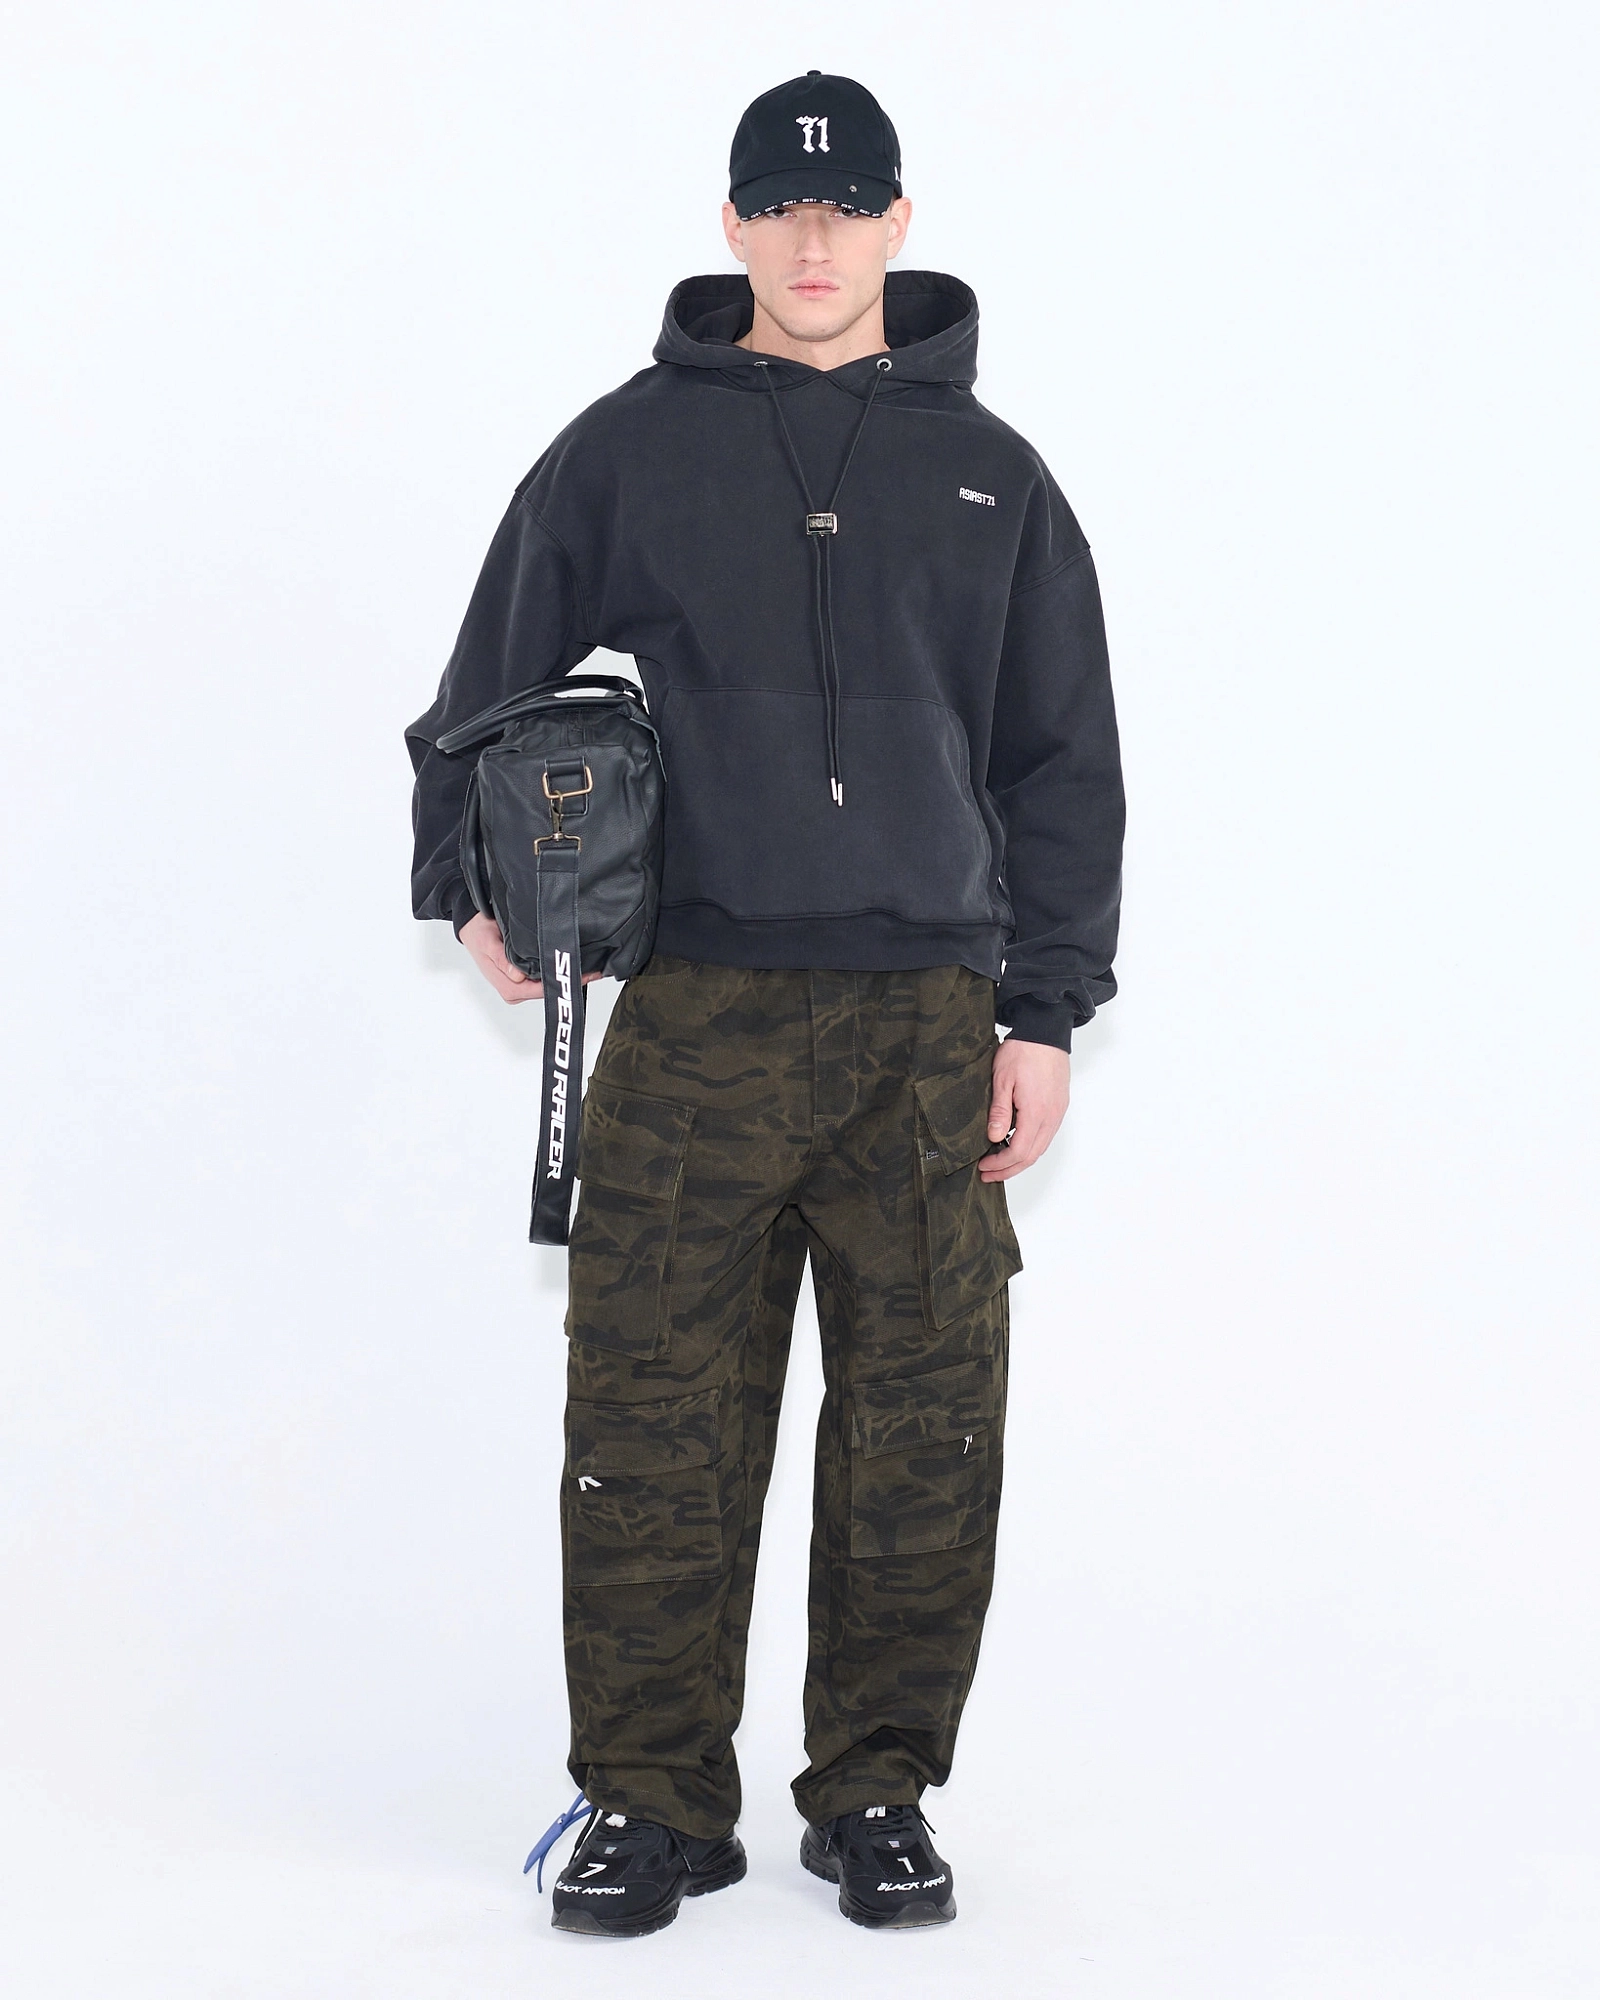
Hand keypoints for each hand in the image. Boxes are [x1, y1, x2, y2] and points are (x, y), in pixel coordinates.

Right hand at [459, 912, 602, 1003]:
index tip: (585, 974)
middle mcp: (516, 990)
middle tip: (596, 969)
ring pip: (549, 983)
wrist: (471, 924)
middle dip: (571, 979)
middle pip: (549, 989)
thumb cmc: (478, 933)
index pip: (542, 990)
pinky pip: (545, 976)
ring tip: (591, 965)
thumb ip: (501, 958)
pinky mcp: (525, 977)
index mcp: (509, 988)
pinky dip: (559, 969)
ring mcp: (521, 985)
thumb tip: (516, 974)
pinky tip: (574, 961)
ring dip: (567, 975)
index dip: (563, 982)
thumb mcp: (487, 942)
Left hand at [979, 1036, 1070, 1180]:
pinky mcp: (1059, 1105)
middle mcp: (1051, 1116)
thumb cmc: (1023, 1050)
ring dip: (1020, 1160)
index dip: (1000, 1164)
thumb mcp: (1002, 1079)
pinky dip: (1031, 1146)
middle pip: (1032, 1155)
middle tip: (989, 1174)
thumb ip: (1000, 1111)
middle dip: (1009, 1169)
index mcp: (1036, 1112)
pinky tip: (1016, 1144)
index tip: (983, 1166)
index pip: (1019, 1151)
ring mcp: (1058, 1111)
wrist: (1045, 1031)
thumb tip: (995, 1138)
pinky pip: (1046, 1135)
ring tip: (1000, 1164)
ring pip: (1041, 1147)